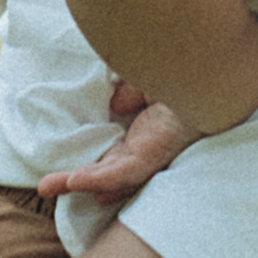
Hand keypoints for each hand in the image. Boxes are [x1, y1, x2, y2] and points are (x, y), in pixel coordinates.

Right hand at [38, 86, 193, 206]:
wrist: (210, 69)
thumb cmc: (187, 73)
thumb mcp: (149, 79)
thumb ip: (130, 91)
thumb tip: (114, 101)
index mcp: (149, 130)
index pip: (116, 152)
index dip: (93, 164)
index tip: (71, 175)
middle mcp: (150, 146)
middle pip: (109, 171)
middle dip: (77, 181)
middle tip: (47, 186)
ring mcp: (152, 153)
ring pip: (112, 178)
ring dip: (79, 184)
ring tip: (48, 187)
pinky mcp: (155, 154)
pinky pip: (123, 172)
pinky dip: (98, 179)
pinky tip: (74, 181)